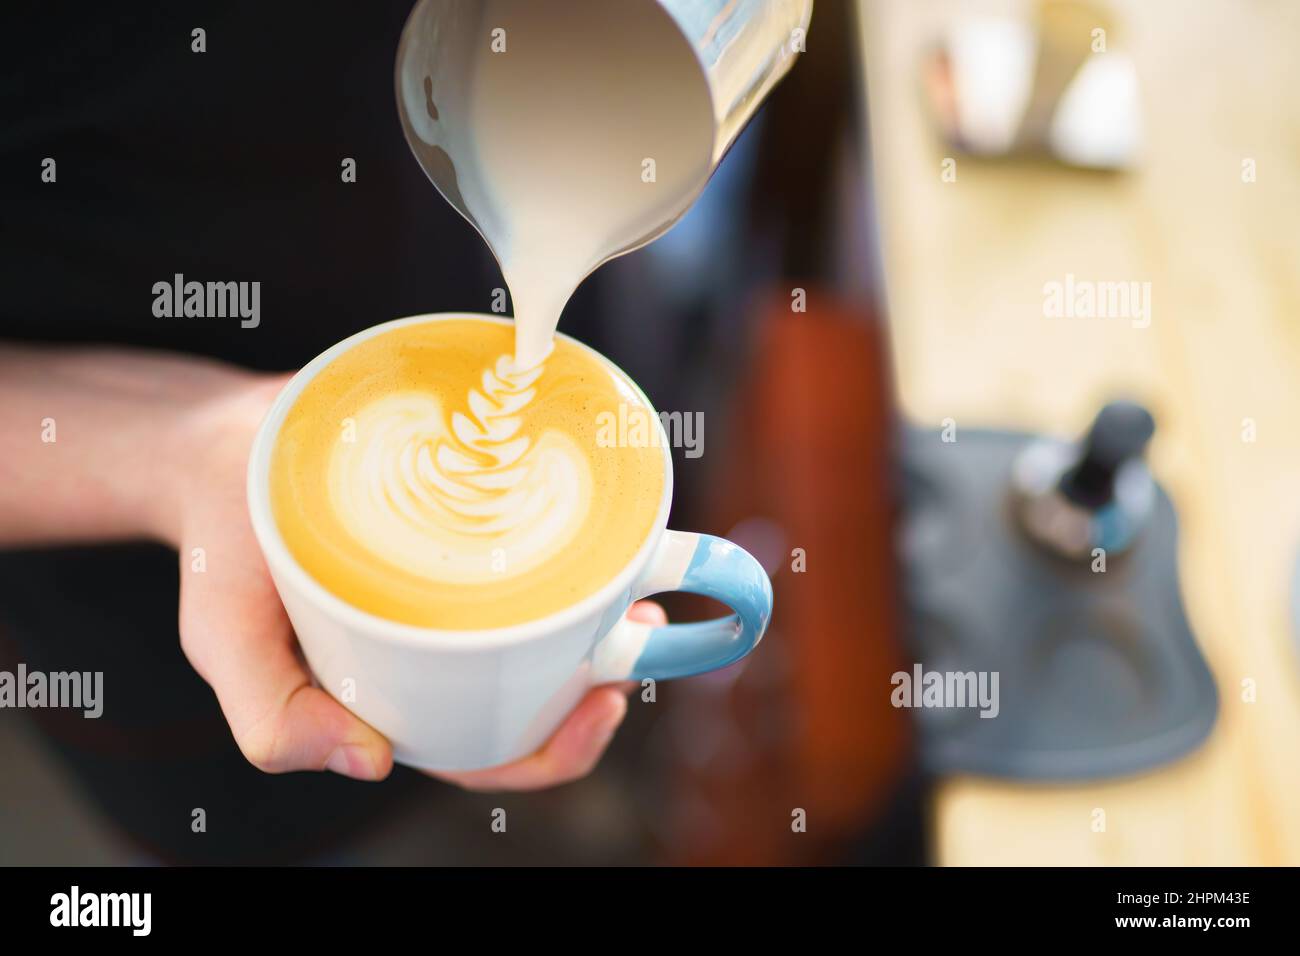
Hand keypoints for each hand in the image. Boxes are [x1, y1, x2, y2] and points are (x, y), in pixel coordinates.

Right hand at [172, 372, 657, 787]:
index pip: (488, 751)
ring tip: (639, 585)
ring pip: (547, 627)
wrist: (219, 444)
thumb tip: (369, 762)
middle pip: (535, 693)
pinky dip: (576, 552)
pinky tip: (603, 529)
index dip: (556, 748)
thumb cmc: (224, 551)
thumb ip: (272, 716)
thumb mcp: (222, 637)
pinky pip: (533, 554)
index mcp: (394, 697)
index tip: (602, 701)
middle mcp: (438, 650)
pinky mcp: (469, 528)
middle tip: (641, 627)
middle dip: (600, 677)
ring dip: (604, 616)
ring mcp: (458, 590)